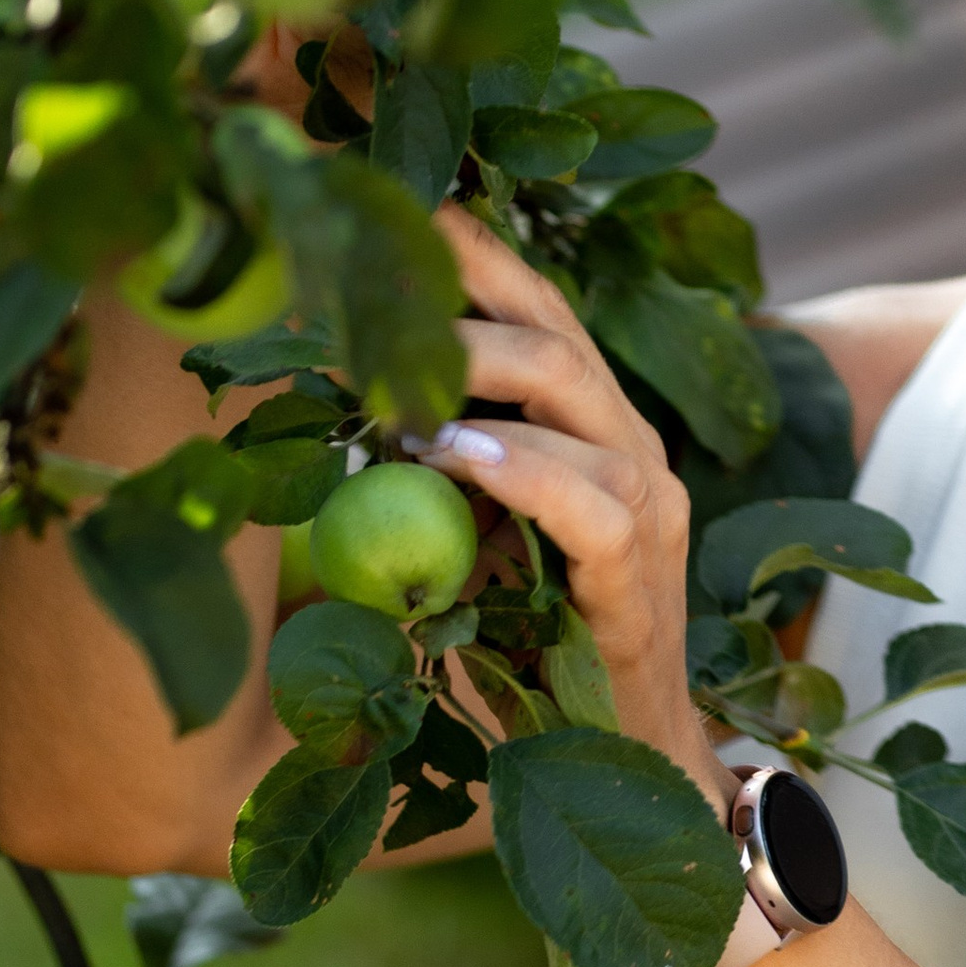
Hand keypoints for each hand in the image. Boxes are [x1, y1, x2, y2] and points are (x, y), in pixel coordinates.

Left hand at [407, 205, 720, 801]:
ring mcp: (647, 506)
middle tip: (364, 277)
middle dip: (458, 288)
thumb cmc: (527, 651)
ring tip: (393, 373)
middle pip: (550, 325)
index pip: (532, 304)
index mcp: (589, 422)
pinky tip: (455, 458)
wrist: (623, 765)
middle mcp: (629, 443)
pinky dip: (522, 471)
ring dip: (477, 372)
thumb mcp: (465, 539)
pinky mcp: (638, 579)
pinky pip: (590, 503)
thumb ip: (426, 475)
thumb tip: (318, 408)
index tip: (377, 201)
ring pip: (574, 395)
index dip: (463, 248)